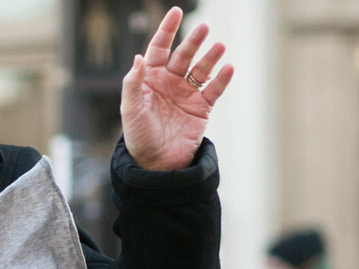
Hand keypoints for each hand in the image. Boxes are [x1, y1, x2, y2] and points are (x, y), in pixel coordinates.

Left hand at [121, 7, 234, 171]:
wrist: (156, 164)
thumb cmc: (138, 137)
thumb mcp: (130, 111)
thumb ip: (133, 84)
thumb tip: (139, 57)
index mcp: (150, 79)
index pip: (159, 48)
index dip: (167, 30)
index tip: (176, 12)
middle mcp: (170, 82)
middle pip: (183, 55)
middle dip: (193, 41)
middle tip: (203, 28)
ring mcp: (187, 93)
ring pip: (201, 68)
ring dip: (211, 57)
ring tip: (219, 46)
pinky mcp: (202, 107)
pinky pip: (214, 89)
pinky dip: (222, 78)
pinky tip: (228, 68)